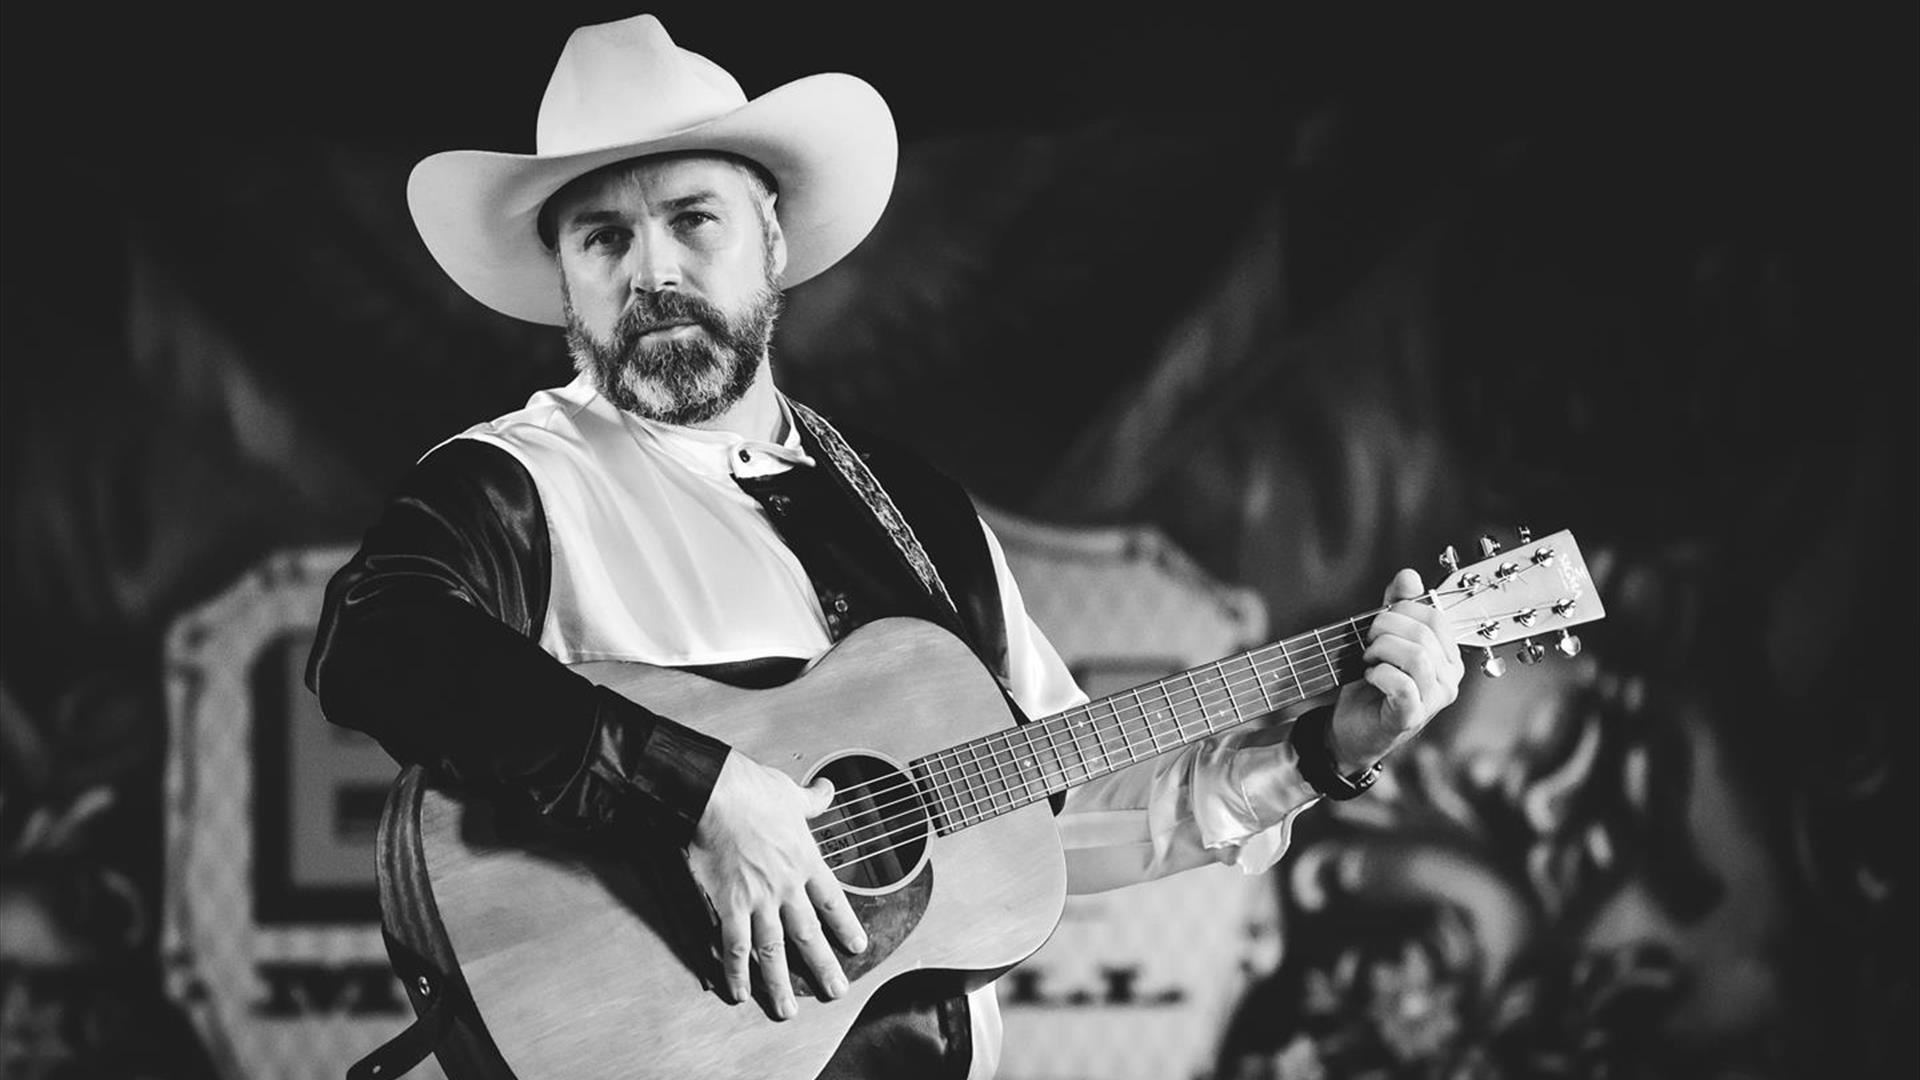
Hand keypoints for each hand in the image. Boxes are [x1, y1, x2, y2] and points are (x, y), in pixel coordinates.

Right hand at [686, 751, 867, 1018]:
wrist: (718, 793)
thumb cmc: (753, 790)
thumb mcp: (791, 792)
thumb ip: (812, 799)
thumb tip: (826, 789)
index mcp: (805, 860)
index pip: (832, 902)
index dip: (846, 927)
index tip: (857, 947)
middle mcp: (786, 886)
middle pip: (808, 934)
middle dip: (823, 967)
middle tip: (835, 992)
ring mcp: (757, 899)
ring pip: (773, 950)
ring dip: (779, 984)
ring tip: (787, 1010)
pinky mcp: (728, 904)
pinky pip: (733, 946)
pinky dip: (736, 972)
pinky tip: (738, 993)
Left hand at [1327, 568, 1463, 771]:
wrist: (1352, 727)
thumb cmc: (1371, 683)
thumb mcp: (1382, 637)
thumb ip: (1396, 606)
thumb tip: (1409, 575)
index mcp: (1447, 655)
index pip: (1435, 616)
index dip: (1402, 610)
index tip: (1379, 621)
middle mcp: (1449, 678)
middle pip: (1424, 634)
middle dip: (1386, 628)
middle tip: (1367, 642)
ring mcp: (1434, 700)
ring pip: (1417, 657)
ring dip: (1381, 651)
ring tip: (1368, 659)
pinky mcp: (1412, 716)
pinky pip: (1402, 685)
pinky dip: (1379, 674)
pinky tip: (1370, 676)